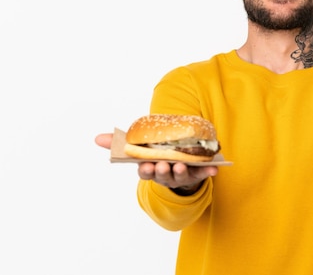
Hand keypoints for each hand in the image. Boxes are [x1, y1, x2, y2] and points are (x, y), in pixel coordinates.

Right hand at [93, 132, 216, 190]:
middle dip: (163, 171)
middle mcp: (165, 174)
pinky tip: (216, 167)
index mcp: (150, 169)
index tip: (145, 166)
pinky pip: (204, 173)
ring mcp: (181, 175)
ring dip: (182, 171)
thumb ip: (119, 144)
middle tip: (163, 165)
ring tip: (183, 165)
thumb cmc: (154, 155)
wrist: (176, 166)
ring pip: (182, 175)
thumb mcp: (137, 149)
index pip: (145, 172)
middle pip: (163, 175)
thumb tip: (96, 138)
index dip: (145, 170)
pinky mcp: (197, 174)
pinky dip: (209, 170)